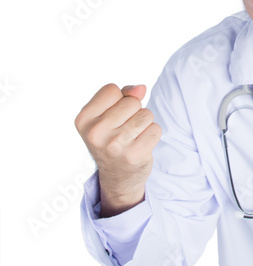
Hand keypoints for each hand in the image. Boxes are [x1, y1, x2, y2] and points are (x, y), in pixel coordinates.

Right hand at [74, 83, 160, 215]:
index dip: (119, 99)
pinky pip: (155, 129)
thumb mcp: (108, 115)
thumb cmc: (113, 139)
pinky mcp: (134, 155)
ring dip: (145, 123)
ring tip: (133, 137)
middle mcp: (95, 133)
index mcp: (83, 119)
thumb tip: (141, 89)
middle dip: (134, 112)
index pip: (112, 89)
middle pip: (132, 102)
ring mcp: (114, 146)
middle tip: (124, 130)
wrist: (118, 177)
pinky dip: (152, 135)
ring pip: (146, 114)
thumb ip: (124, 95)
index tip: (112, 117)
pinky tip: (140, 145)